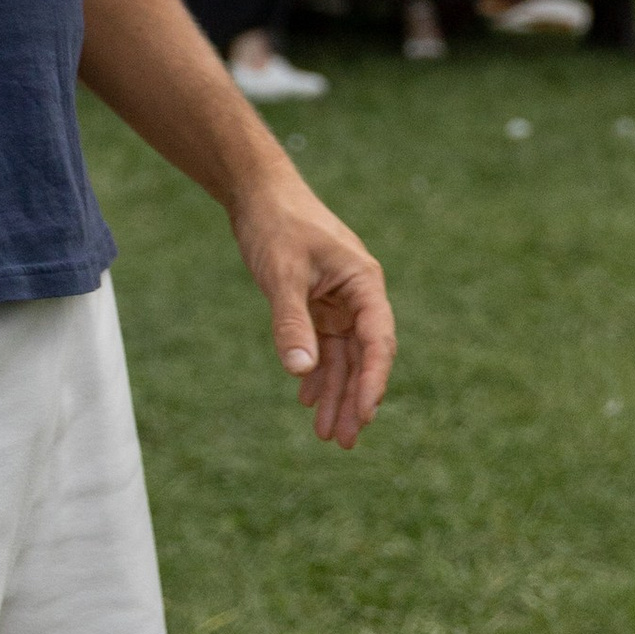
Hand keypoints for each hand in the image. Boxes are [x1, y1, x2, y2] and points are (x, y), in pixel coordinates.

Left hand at [231, 180, 394, 447]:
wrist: (256, 192)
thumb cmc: (276, 223)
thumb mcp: (282, 274)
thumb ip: (291, 321)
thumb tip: (300, 370)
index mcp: (364, 284)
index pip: (378, 341)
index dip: (372, 381)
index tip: (364, 415)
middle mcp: (357, 296)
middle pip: (362, 357)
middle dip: (353, 399)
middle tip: (343, 441)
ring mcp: (337, 301)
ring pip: (342, 357)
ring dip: (334, 393)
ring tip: (326, 433)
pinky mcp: (317, 303)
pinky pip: (322, 345)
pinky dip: (315, 371)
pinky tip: (306, 398)